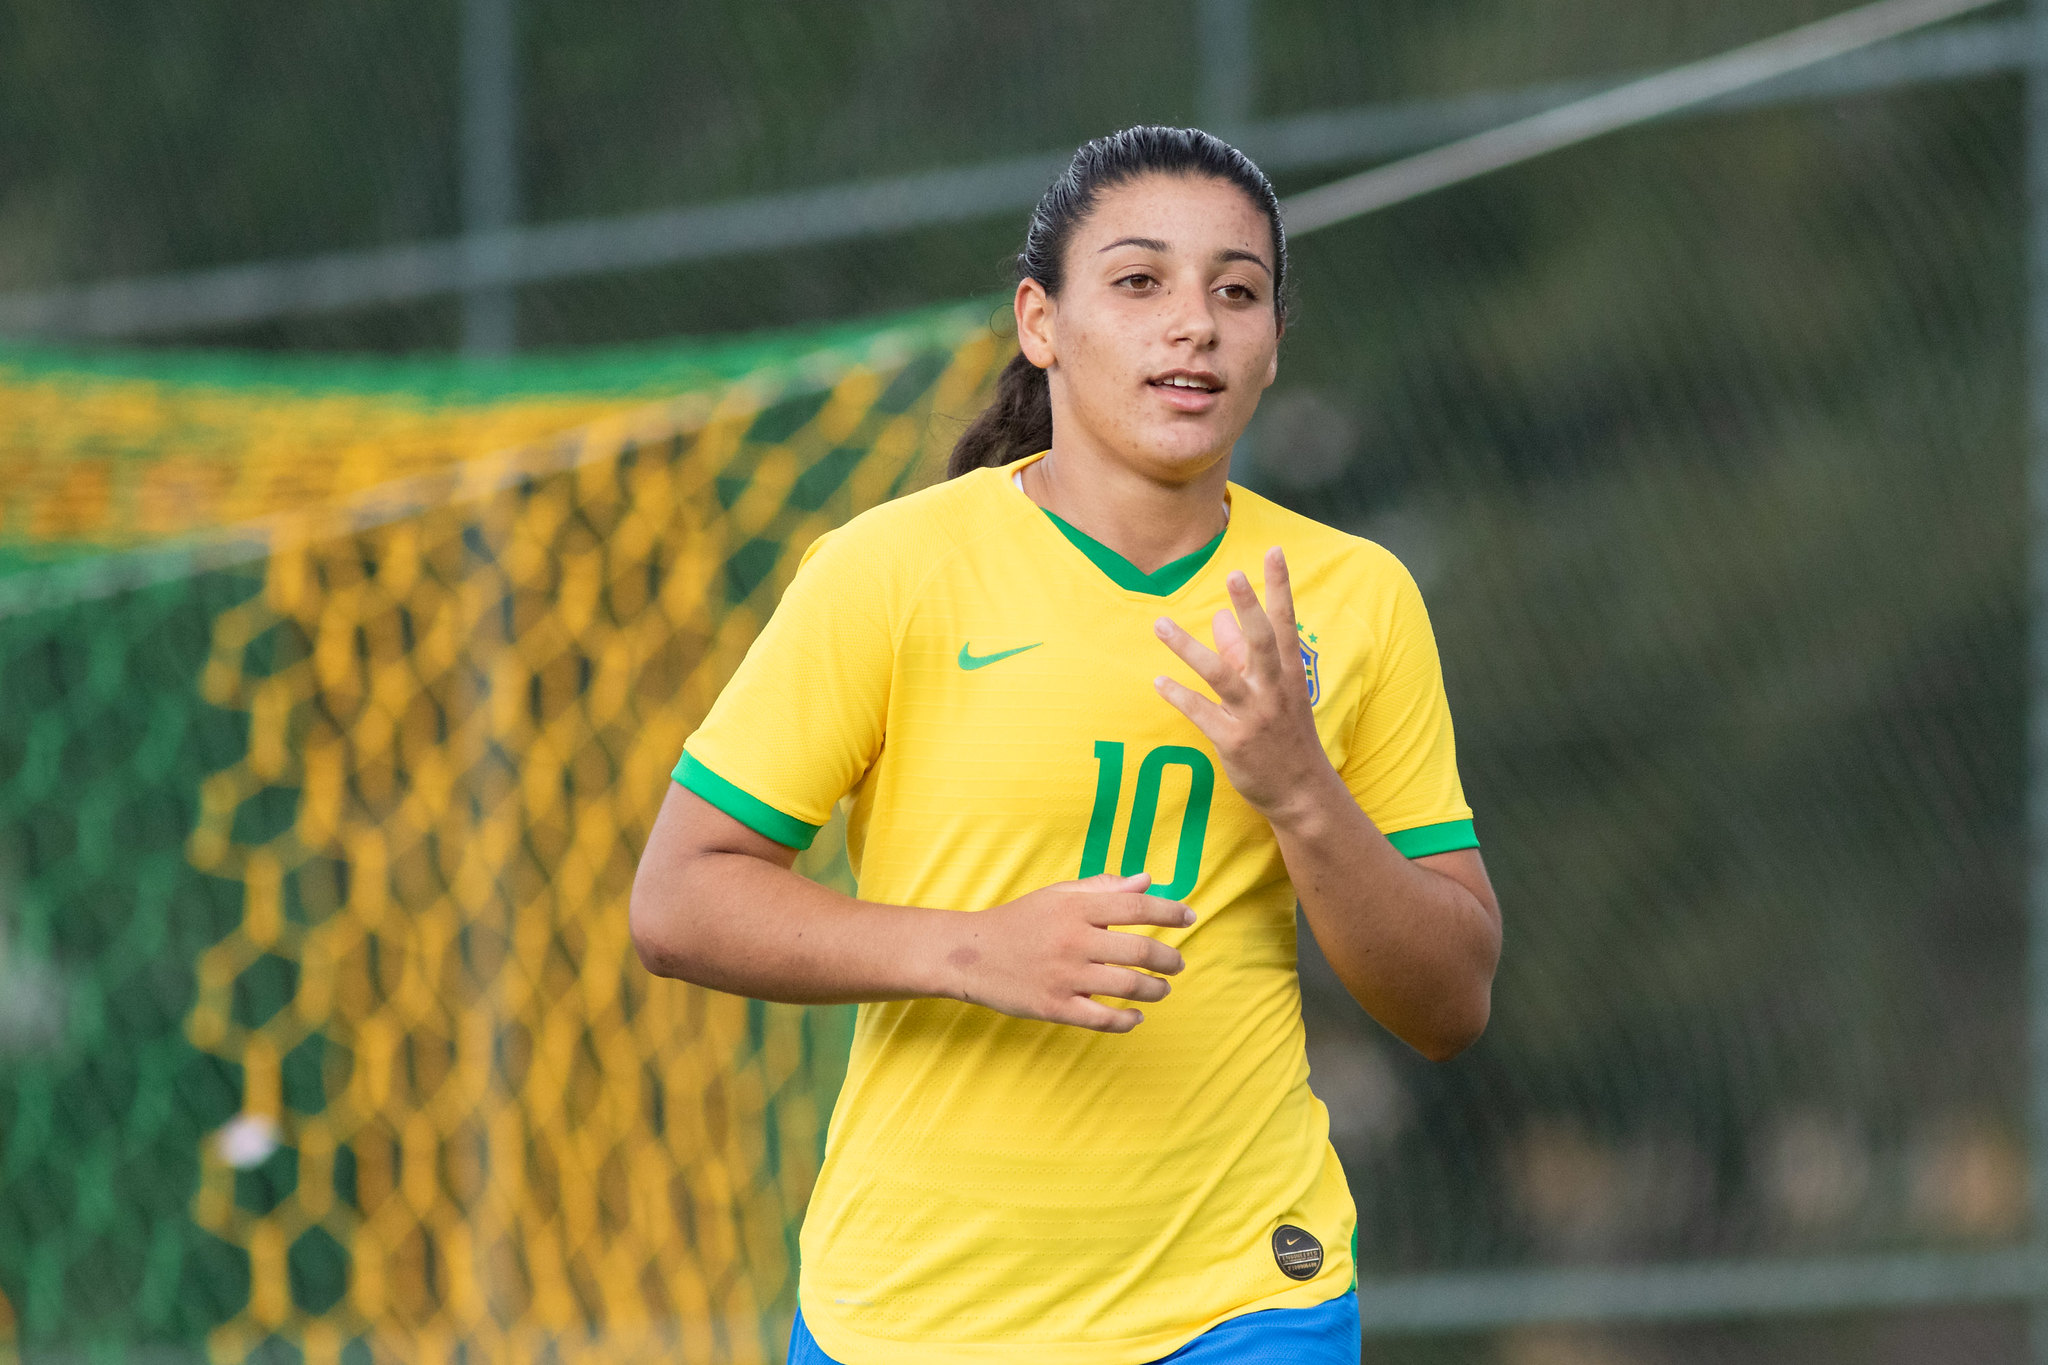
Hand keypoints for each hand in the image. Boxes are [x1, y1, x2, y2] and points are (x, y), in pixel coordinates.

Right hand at [939, 873, 1193, 1032]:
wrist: (970, 954)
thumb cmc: (1020, 921)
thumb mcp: (1058, 896)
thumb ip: (1103, 888)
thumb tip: (1147, 881)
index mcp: (1076, 909)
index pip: (1136, 906)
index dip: (1169, 912)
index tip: (1190, 918)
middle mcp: (1073, 941)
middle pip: (1139, 950)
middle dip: (1168, 959)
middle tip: (1177, 964)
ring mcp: (1064, 976)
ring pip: (1127, 986)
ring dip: (1155, 989)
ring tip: (1162, 988)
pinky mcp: (1054, 1007)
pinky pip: (1101, 1019)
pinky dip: (1127, 1020)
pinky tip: (1137, 1016)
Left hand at [1153, 546, 1337, 822]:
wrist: (1302, 792)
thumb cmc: (1286, 736)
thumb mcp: (1275, 692)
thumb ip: (1243, 654)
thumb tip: (1219, 615)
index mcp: (1288, 674)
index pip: (1286, 622)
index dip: (1280, 587)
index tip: (1275, 552)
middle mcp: (1274, 690)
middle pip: (1261, 641)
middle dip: (1249, 607)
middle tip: (1233, 574)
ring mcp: (1254, 716)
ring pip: (1220, 675)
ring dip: (1188, 648)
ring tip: (1160, 624)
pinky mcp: (1233, 741)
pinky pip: (1201, 713)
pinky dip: (1179, 696)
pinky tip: (1159, 682)